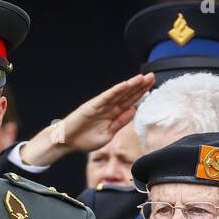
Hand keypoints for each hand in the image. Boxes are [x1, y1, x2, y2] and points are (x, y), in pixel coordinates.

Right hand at [18, 74, 154, 166]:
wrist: (67, 141)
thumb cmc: (85, 139)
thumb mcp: (108, 134)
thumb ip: (120, 122)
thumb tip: (134, 111)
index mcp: (113, 115)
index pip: (130, 103)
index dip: (141, 96)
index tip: (152, 89)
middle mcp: (108, 107)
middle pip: (127, 95)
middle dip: (140, 87)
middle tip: (152, 77)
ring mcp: (101, 105)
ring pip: (119, 93)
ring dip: (131, 85)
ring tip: (142, 78)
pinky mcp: (92, 105)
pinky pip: (106, 97)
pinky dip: (116, 90)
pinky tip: (125, 84)